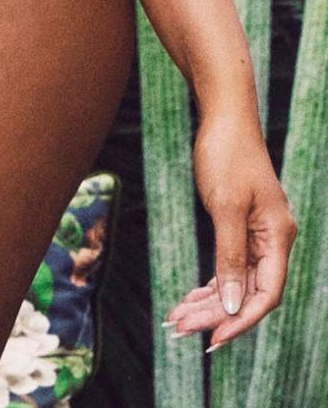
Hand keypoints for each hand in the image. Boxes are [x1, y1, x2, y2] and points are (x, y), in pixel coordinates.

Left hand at [162, 107, 297, 351]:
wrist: (223, 117)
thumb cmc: (227, 154)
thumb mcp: (226, 207)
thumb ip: (231, 256)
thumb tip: (234, 304)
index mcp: (278, 237)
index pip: (266, 294)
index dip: (242, 320)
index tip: (213, 338)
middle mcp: (272, 241)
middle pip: (248, 292)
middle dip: (215, 313)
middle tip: (179, 328)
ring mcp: (258, 235)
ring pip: (236, 282)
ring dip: (207, 302)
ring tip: (176, 319)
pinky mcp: (241, 227)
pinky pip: (229, 266)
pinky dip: (209, 284)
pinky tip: (189, 298)